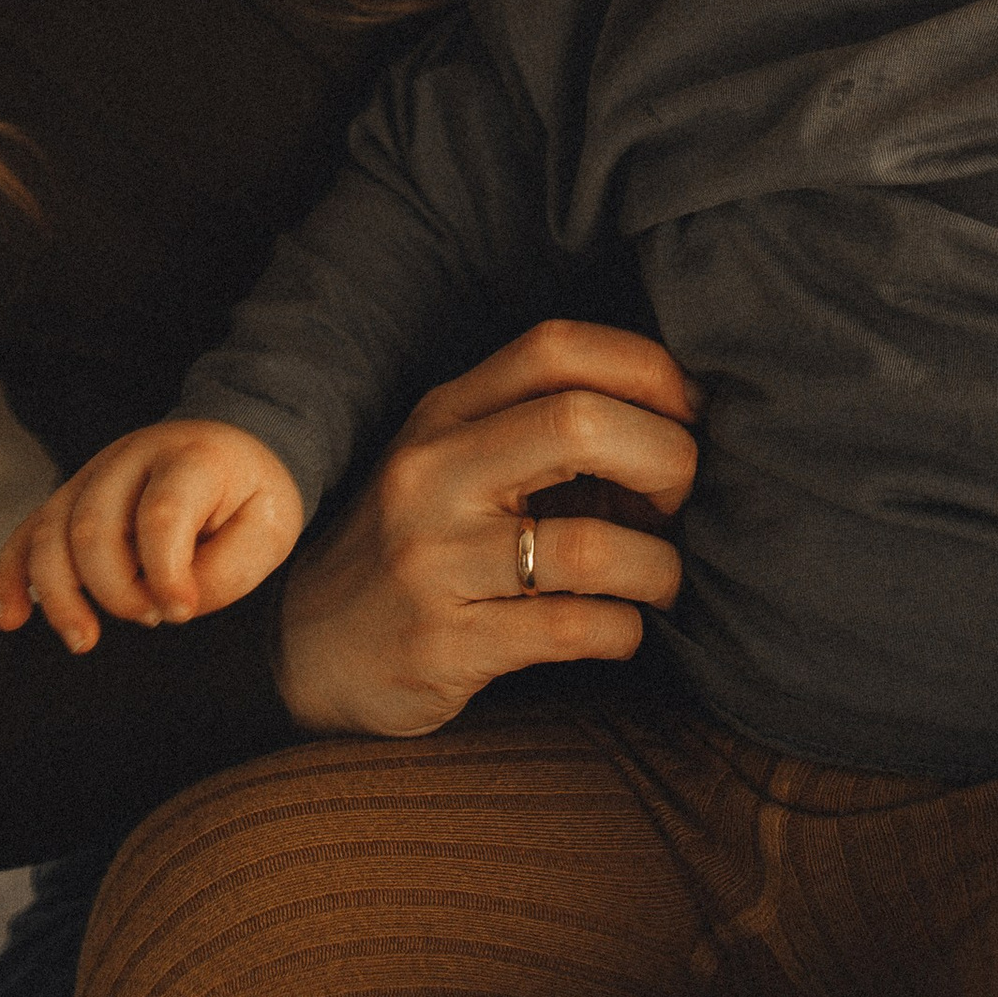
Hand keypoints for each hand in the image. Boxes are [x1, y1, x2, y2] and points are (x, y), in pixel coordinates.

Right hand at [0, 420, 304, 649]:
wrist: (234, 446)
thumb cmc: (252, 496)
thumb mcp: (269, 530)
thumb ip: (225, 572)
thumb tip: (170, 606)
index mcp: (190, 458)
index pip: (160, 515)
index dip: (165, 574)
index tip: (180, 612)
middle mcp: (131, 458)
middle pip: (93, 527)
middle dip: (115, 591)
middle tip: (151, 618)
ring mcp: (92, 474)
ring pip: (49, 532)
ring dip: (58, 595)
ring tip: (84, 640)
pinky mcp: (70, 497)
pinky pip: (26, 534)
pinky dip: (12, 577)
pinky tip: (13, 619)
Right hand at [272, 319, 700, 739]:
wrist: (306, 649)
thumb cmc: (418, 544)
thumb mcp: (457, 462)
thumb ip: (544, 427)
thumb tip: (688, 416)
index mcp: (445, 413)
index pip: (556, 348)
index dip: (646, 368)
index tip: (691, 412)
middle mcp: (432, 474)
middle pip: (579, 423)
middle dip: (667, 458)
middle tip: (683, 498)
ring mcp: (432, 561)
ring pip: (588, 547)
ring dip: (658, 567)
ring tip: (661, 579)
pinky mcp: (443, 646)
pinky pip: (570, 630)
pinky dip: (623, 630)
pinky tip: (621, 628)